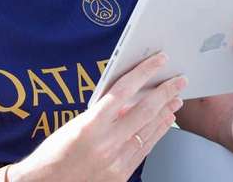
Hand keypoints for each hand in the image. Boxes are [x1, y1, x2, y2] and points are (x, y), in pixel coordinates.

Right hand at [8, 53, 185, 181]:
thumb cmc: (54, 154)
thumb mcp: (75, 125)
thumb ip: (101, 113)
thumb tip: (126, 99)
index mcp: (90, 125)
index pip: (123, 91)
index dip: (143, 73)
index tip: (158, 61)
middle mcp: (106, 144)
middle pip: (144, 111)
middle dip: (165, 93)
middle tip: (178, 80)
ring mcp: (116, 162)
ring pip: (149, 131)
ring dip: (165, 113)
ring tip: (175, 99)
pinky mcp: (121, 176)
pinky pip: (144, 150)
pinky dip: (156, 134)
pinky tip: (163, 124)